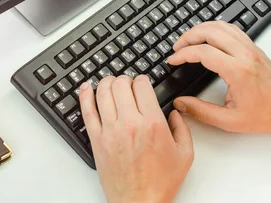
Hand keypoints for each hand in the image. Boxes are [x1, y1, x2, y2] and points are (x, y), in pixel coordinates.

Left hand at [79, 75, 193, 202]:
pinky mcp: (96, 141)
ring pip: (103, 92)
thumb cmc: (160, 182)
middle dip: (125, 79)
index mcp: (152, 123)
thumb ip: (183, 127)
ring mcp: (110, 131)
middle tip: (128, 85)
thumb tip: (175, 113)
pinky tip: (85, 88)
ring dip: (107, 82)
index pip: (142, 85)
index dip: (142, 79)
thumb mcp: (185, 153)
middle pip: (121, 84)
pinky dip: (84, 96)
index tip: (143, 83)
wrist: (140, 202)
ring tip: (111, 83)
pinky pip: (87, 111)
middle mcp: (130, 123)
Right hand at [167, 21, 270, 134]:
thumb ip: (201, 112)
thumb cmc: (266, 115)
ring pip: (222, 26)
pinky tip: (209, 36)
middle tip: (177, 47)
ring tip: (189, 40)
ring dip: (202, 29)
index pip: (203, 52)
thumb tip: (180, 104)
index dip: (183, 54)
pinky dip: (216, 28)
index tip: (173, 59)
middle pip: (211, 32)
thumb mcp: (229, 120)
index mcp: (238, 71)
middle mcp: (245, 54)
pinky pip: (233, 29)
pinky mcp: (255, 48)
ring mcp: (251, 48)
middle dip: (189, 36)